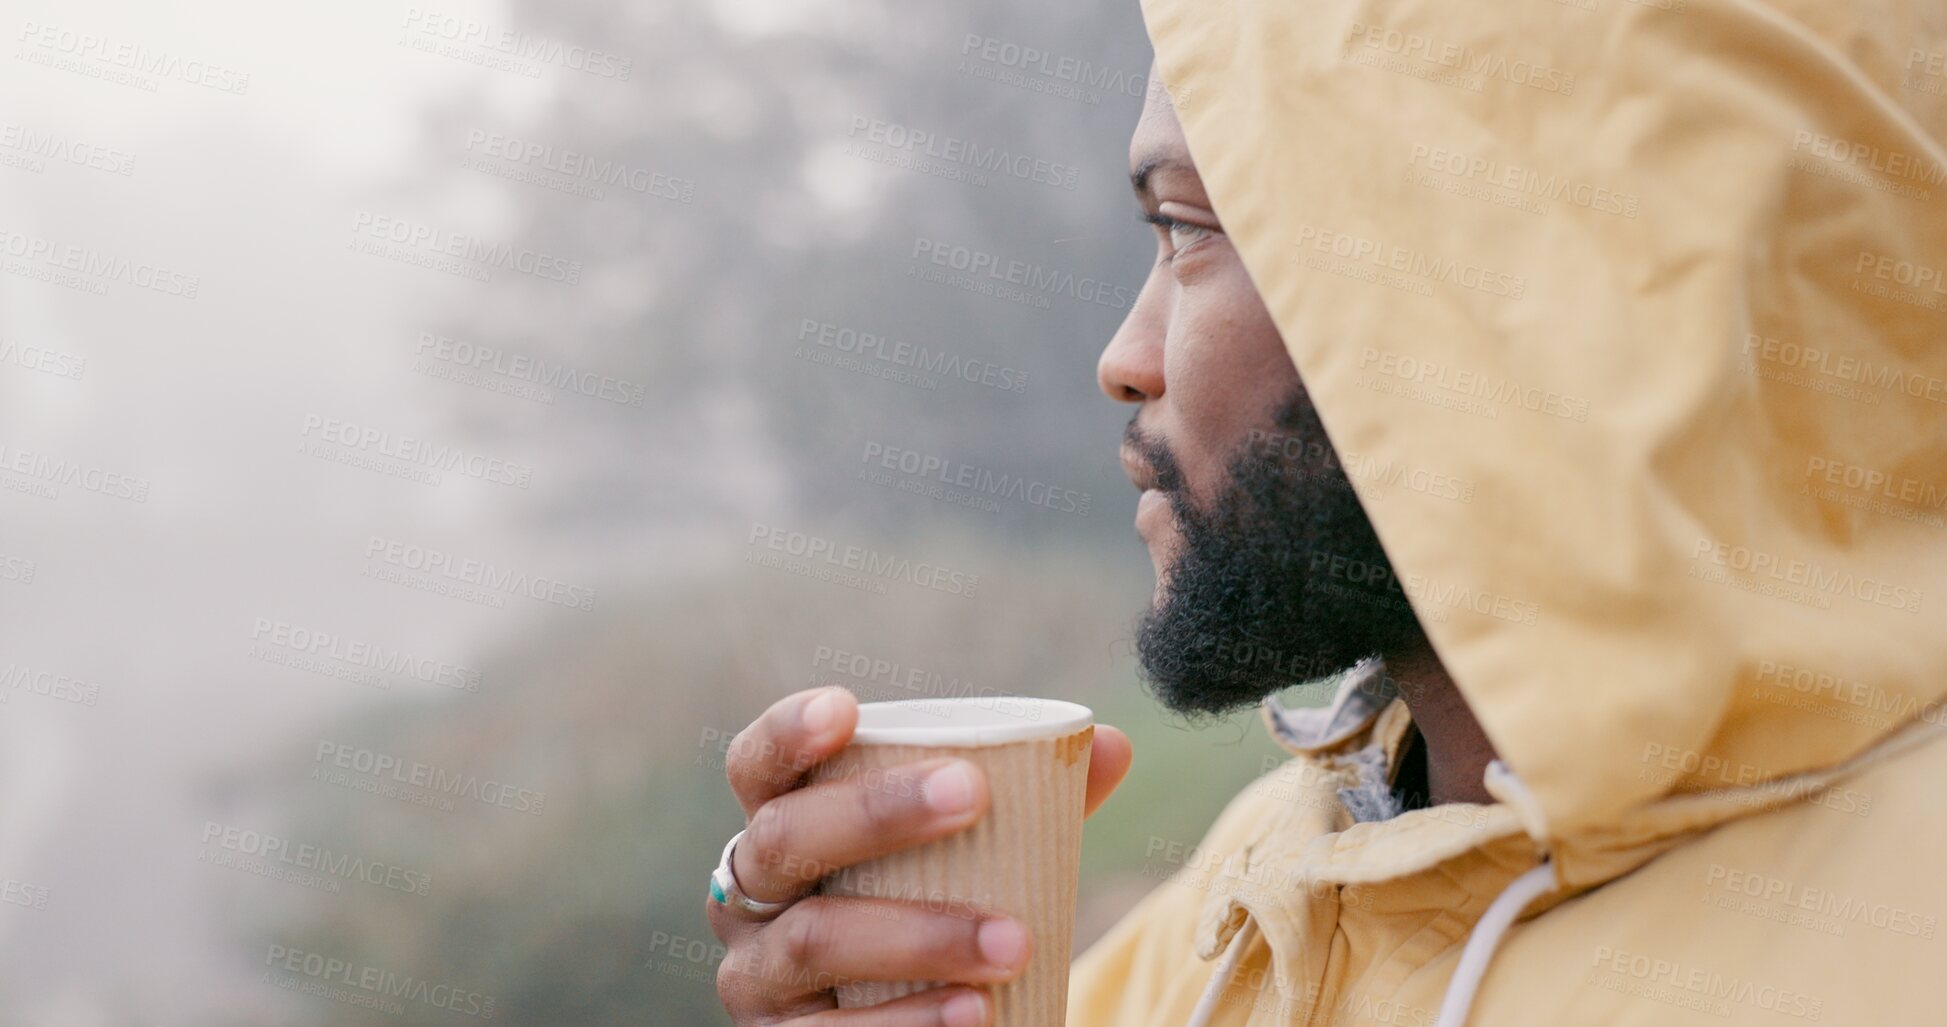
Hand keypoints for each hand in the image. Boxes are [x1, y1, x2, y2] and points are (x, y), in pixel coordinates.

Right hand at [707, 686, 1132, 1024]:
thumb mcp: (964, 853)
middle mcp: (745, 896)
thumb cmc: (927, 906)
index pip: (756, 767)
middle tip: (974, 795)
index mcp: (779, 824)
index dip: (786, 734)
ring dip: (918, 934)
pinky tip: (975, 1012)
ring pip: (813, 940)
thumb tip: (1112, 746)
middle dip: (876, 813)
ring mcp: (756, 977)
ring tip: (1013, 940)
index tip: (847, 708)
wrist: (908, 1022)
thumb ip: (1029, 799)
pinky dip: (907, 1023)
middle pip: (784, 840)